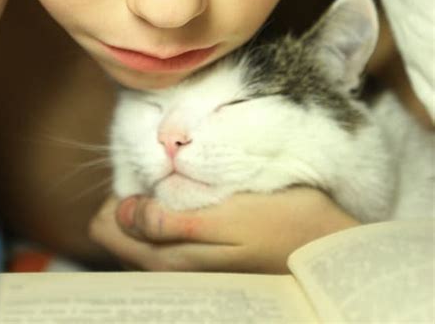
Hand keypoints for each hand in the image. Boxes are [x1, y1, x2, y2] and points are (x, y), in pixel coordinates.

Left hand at [89, 188, 359, 272]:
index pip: (108, 227)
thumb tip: (119, 213)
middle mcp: (170, 265)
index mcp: (168, 258)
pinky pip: (165, 233)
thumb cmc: (281, 224)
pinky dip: (166, 212)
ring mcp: (186, 263)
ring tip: (180, 179)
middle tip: (164, 171)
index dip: (117, 193)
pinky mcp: (203, 256)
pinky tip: (191, 195)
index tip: (144, 169)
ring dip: (148, 204)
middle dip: (130, 198)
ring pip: (142, 231)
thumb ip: (169, 223)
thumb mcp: (226, 220)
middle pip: (120, 230)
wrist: (326, 247)